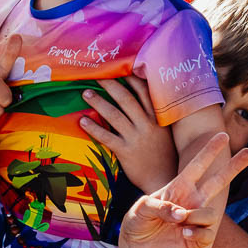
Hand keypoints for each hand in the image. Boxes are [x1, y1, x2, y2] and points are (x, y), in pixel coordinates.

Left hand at [80, 76, 176, 191]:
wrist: (164, 180)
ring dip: (98, 102)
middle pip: (126, 99)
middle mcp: (147, 125)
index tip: (119, 67)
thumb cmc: (163, 154)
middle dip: (110, 85)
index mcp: (158, 118)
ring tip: (85, 93)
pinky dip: (94, 128)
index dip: (131, 78)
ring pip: (115, 116)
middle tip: (96, 74)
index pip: (144, 92)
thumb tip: (138, 98)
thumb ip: (154, 115)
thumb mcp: (164, 131)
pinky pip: (107, 137)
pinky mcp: (126, 152)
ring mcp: (136, 138)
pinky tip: (83, 121)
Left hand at [118, 134, 247, 247]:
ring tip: (180, 223)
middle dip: (234, 167)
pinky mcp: (198, 238)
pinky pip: (208, 233)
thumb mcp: (140, 208)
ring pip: (211, 213)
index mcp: (178, 187)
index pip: (197, 165)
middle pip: (218, 181)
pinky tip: (183, 234)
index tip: (223, 136)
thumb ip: (160, 206)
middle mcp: (191, 201)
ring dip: (196, 217)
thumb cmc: (136, 223)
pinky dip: (197, 232)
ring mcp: (196, 219)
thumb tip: (183, 214)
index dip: (209, 151)